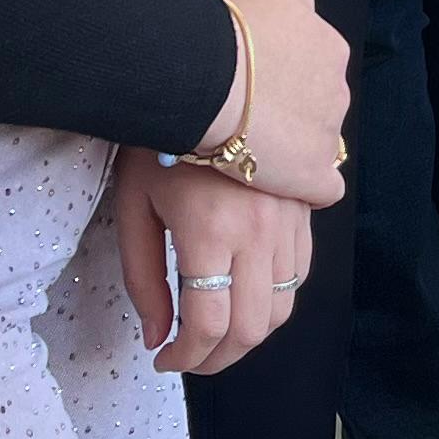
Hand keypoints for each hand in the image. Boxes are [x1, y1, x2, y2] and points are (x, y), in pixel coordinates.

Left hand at [113, 159, 314, 376]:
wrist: (210, 79)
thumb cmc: (158, 140)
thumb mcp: (135, 207)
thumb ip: (143, 278)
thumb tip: (156, 336)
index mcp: (210, 234)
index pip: (209, 325)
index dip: (186, 358)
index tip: (165, 359)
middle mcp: (258, 233)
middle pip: (253, 328)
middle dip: (218, 358)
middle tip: (190, 356)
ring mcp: (288, 219)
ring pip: (284, 305)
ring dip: (250, 332)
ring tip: (218, 329)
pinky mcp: (303, 207)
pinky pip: (300, 270)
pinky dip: (275, 295)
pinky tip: (245, 290)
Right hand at [209, 0, 348, 205]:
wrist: (205, 74)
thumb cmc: (223, 28)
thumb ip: (292, 2)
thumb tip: (300, 10)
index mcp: (329, 47)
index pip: (317, 67)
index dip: (284, 78)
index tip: (256, 85)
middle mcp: (337, 89)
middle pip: (319, 105)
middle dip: (290, 112)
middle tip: (248, 117)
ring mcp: (328, 134)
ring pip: (319, 144)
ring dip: (292, 147)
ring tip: (252, 150)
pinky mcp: (313, 174)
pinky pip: (323, 189)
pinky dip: (304, 189)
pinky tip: (277, 185)